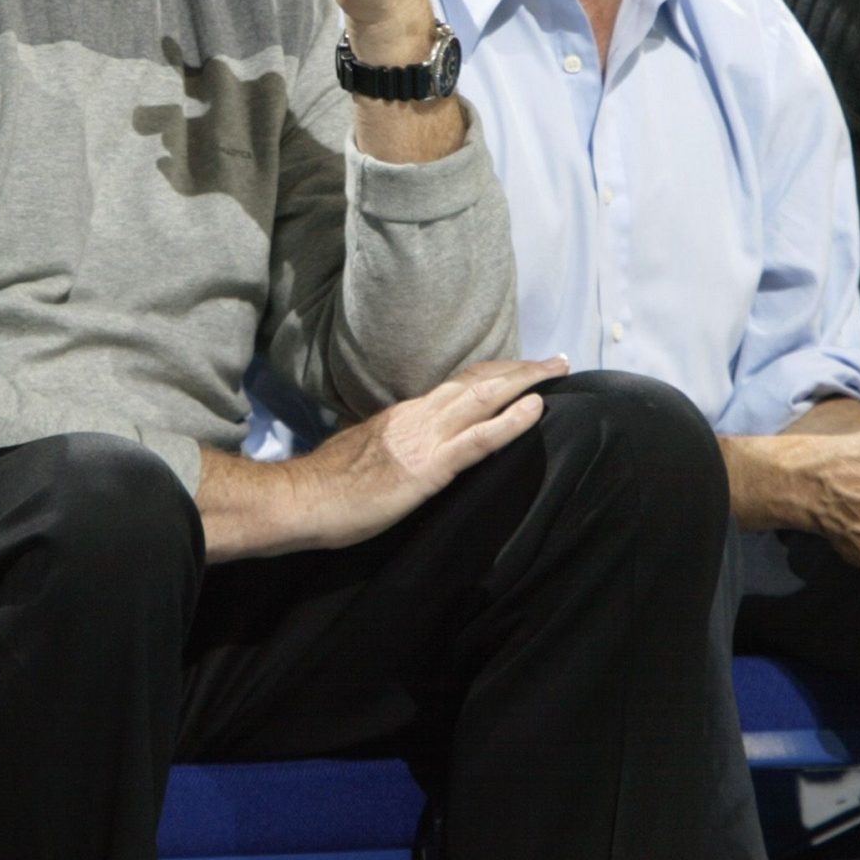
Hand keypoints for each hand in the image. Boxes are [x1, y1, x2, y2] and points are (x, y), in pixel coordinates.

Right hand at [294, 357, 567, 550]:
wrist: (302, 499)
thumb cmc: (326, 484)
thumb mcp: (360, 449)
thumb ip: (387, 440)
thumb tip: (398, 442)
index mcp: (403, 415)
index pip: (456, 385)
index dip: (492, 373)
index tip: (519, 367)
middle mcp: (418, 416)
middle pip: (477, 382)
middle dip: (520, 369)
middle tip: (555, 360)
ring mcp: (425, 439)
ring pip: (484, 399)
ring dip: (525, 382)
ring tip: (557, 372)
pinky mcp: (429, 469)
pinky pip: (479, 440)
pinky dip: (511, 422)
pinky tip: (536, 409)